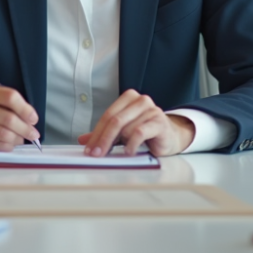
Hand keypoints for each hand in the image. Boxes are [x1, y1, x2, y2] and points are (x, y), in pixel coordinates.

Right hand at [0, 83, 40, 154]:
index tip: (33, 119)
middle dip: (25, 129)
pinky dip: (6, 147)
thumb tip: (30, 121)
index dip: (25, 109)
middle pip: (8, 118)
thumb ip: (11, 106)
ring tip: (20, 139)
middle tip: (33, 134)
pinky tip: (9, 145)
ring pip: (3, 134)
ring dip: (17, 139)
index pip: (10, 97)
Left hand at [77, 89, 194, 156]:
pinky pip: (139, 133)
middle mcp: (140, 100)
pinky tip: (129, 152)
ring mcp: (152, 109)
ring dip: (121, 143)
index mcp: (129, 98)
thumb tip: (83, 139)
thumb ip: (104, 134)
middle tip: (96, 154)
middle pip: (115, 120)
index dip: (97, 133)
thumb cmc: (145, 133)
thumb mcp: (121, 132)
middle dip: (103, 139)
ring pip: (126, 128)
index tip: (89, 149)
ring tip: (123, 150)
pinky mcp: (160, 122)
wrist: (169, 137)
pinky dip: (131, 145)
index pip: (107, 115)